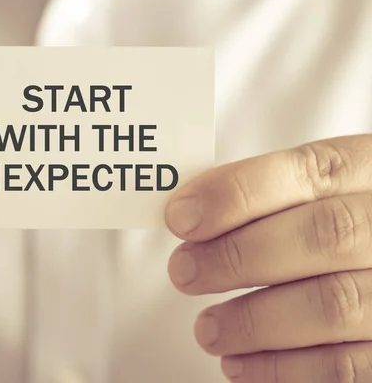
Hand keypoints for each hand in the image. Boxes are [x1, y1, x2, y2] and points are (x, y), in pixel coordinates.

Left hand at [166, 136, 371, 381]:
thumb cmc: (335, 218)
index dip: (238, 193)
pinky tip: (241, 364)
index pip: (308, 171)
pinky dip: (285, 369)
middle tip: (184, 271)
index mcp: (368, 171)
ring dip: (254, 321)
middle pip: (324, 234)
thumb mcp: (317, 188)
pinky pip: (348, 366)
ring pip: (334, 304)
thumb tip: (191, 211)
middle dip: (239, 256)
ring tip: (208, 329)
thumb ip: (266, 192)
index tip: (181, 216)